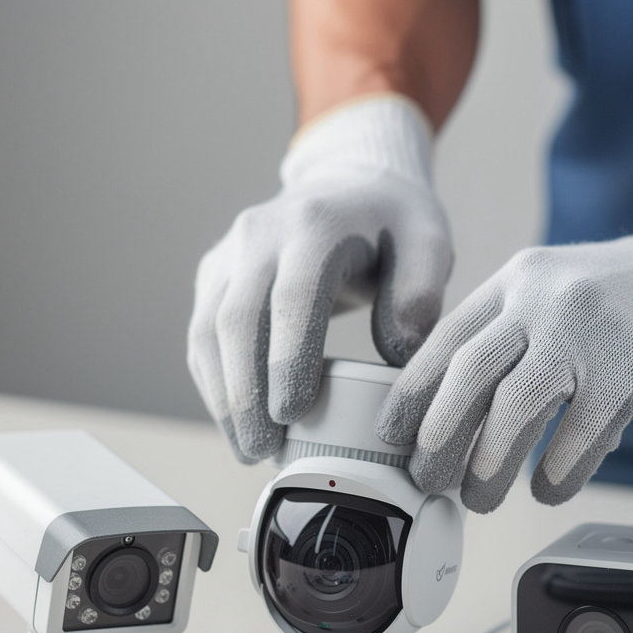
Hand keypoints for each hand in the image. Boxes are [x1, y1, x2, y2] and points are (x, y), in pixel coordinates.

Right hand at [187, 94, 452, 461]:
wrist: (352, 183)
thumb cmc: (395, 222)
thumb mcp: (428, 244)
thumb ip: (421, 294)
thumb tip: (398, 355)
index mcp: (316, 225)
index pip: (293, 296)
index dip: (287, 357)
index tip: (291, 413)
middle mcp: (261, 234)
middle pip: (237, 319)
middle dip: (245, 392)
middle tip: (261, 450)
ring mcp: (231, 254)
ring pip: (209, 329)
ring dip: (223, 396)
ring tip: (247, 449)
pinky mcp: (216, 274)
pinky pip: (204, 333)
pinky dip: (215, 382)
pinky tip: (235, 422)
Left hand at [376, 177, 632, 511]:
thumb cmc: (617, 305)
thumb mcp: (549, 300)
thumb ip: (508, 347)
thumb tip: (455, 426)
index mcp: (512, 283)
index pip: (444, 341)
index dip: (411, 396)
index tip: (391, 440)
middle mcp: (542, 296)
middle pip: (471, 373)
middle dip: (441, 437)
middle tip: (429, 481)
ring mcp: (590, 326)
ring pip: (520, 405)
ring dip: (491, 462)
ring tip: (481, 499)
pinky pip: (584, 429)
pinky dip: (560, 469)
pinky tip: (548, 489)